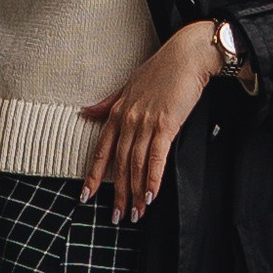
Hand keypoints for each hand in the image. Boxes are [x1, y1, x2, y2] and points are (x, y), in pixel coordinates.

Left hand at [80, 20, 221, 221]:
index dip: (94, 175)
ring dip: (136, 192)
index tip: (86, 196)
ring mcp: (145, 122)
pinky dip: (153, 177)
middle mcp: (127, 119)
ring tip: (137, 214)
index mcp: (117, 112)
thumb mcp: (128, 84)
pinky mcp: (166, 124)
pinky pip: (156, 156)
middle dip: (118, 194)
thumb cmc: (161, 70)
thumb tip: (85, 111)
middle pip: (119, 164)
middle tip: (118, 217)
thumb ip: (107, 103)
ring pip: (136, 164)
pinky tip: (151, 194)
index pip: (101, 150)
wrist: (187, 55)